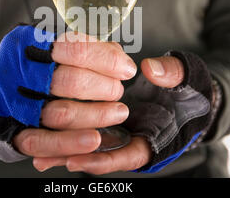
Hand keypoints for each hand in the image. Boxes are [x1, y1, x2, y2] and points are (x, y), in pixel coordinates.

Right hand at [13, 32, 136, 158]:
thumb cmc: (35, 65)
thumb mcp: (56, 47)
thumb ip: (88, 50)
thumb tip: (119, 58)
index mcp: (33, 44)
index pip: (75, 48)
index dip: (107, 59)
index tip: (126, 69)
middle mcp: (22, 72)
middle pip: (70, 81)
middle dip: (104, 88)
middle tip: (117, 90)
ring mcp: (16, 103)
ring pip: (61, 113)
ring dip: (96, 115)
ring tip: (118, 112)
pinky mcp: (14, 131)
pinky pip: (42, 141)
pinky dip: (70, 142)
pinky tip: (94, 139)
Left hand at [32, 55, 185, 173]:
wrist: (190, 92)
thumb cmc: (191, 89)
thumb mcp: (187, 79)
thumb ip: (172, 75)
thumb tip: (151, 69)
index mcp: (158, 137)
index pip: (129, 156)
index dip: (103, 159)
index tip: (77, 158)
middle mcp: (137, 141)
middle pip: (104, 157)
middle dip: (77, 157)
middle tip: (48, 157)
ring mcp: (125, 134)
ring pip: (93, 148)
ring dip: (66, 151)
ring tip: (38, 154)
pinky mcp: (114, 124)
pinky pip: (90, 133)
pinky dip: (70, 136)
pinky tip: (45, 140)